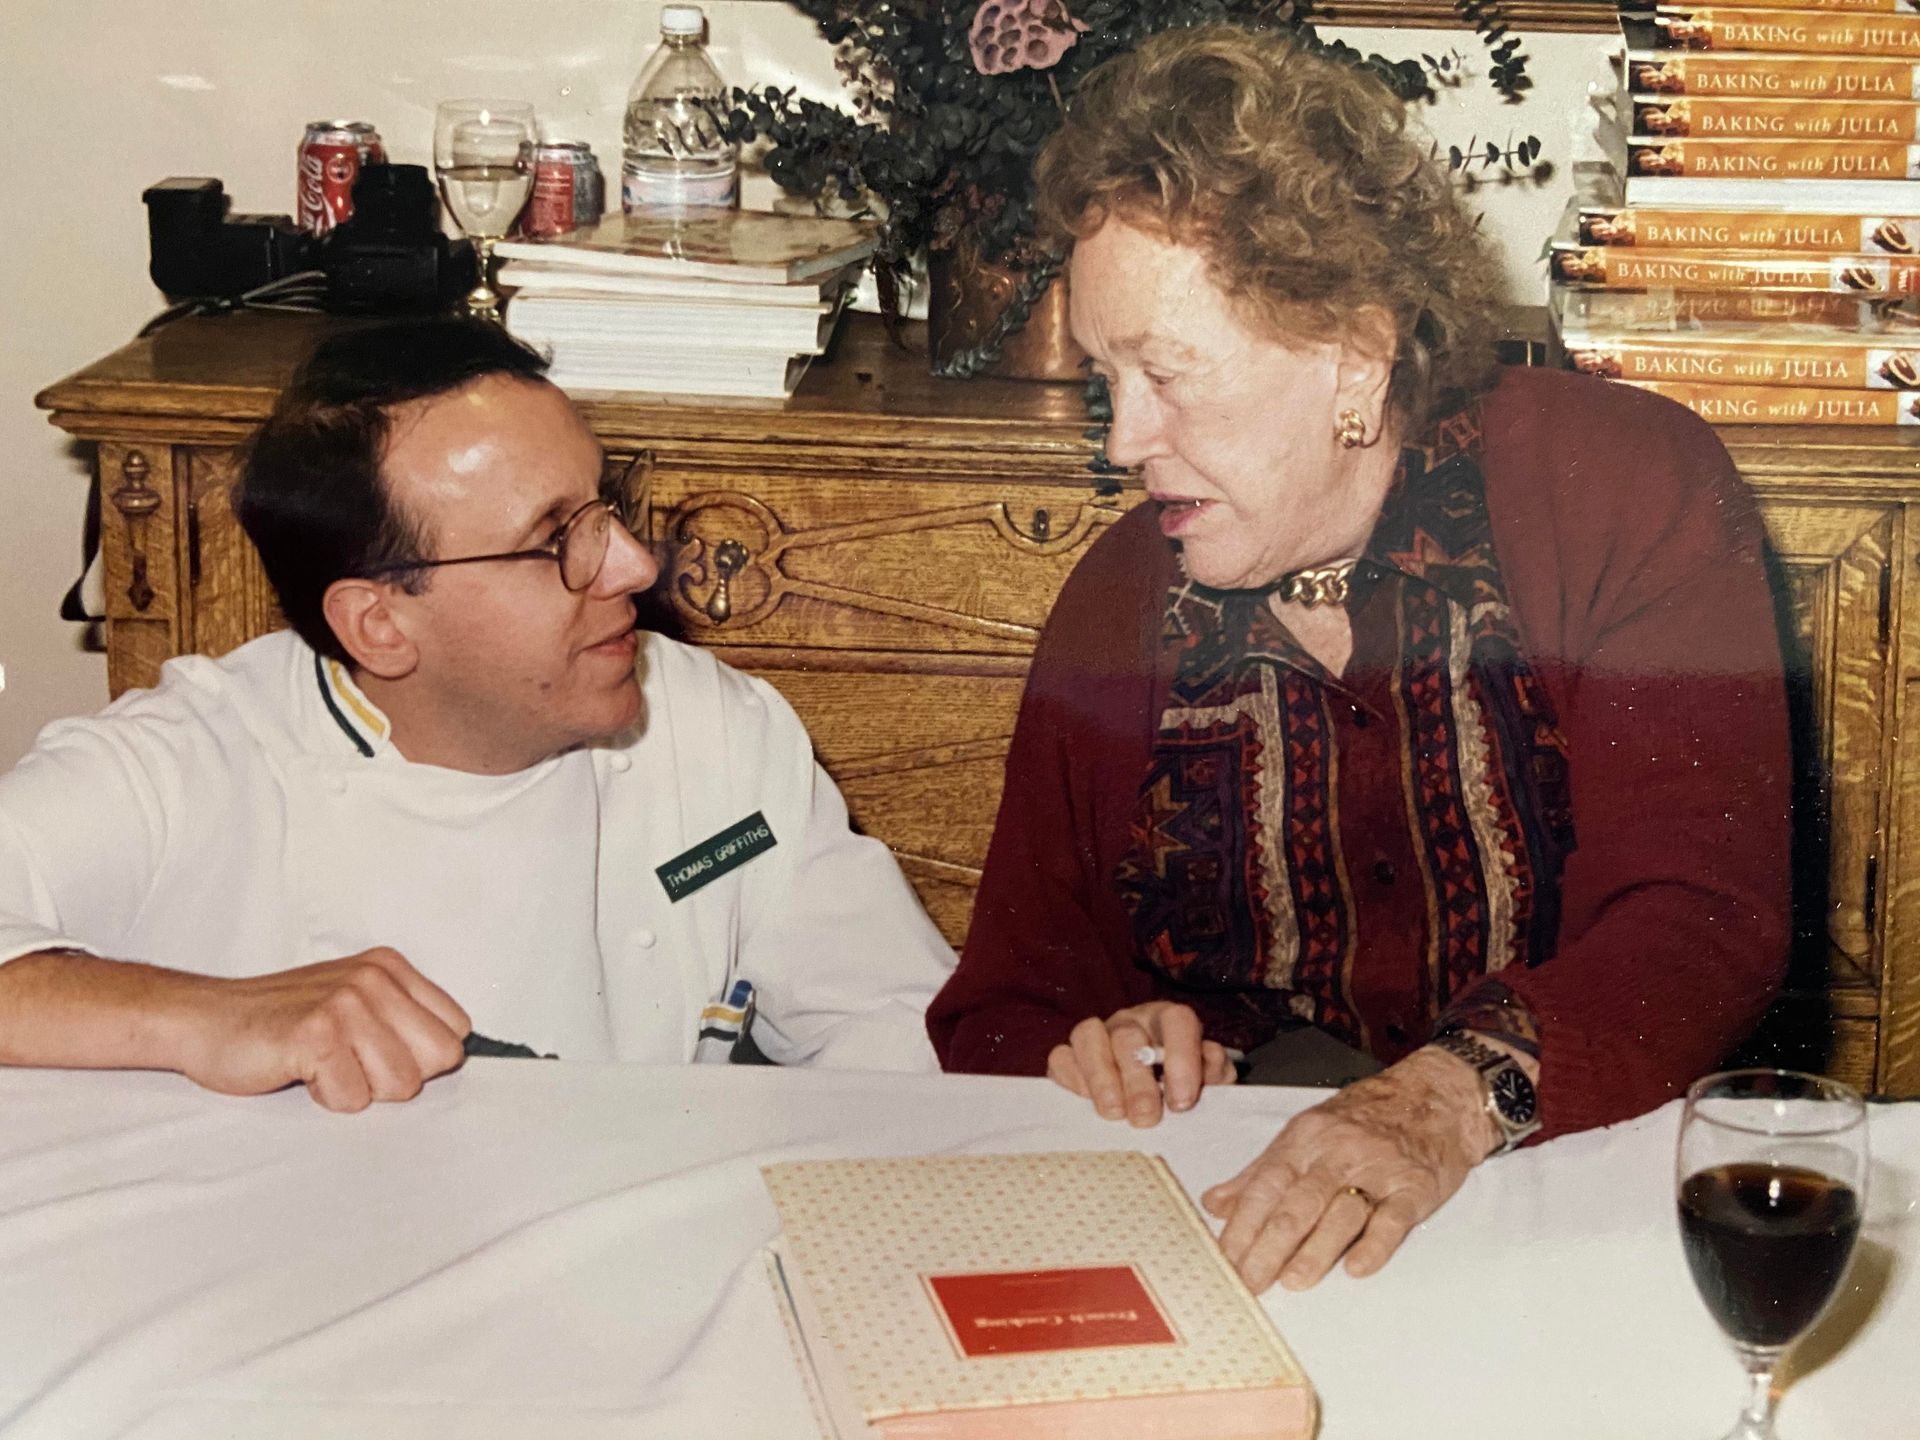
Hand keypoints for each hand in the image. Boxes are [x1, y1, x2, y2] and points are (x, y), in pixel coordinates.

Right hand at [178, 948, 470, 1111]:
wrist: (205, 1020)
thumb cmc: (282, 1021)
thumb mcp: (355, 1003)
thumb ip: (403, 1020)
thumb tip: (453, 1054)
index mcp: (390, 968)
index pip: (456, 1030)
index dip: (421, 1057)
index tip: (379, 1054)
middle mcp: (374, 979)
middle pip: (440, 1059)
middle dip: (398, 1077)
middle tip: (349, 1062)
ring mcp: (346, 1003)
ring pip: (401, 1084)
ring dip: (359, 1088)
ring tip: (324, 1064)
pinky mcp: (317, 1033)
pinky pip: (354, 1098)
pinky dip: (327, 1097)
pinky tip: (302, 1071)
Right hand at [1046, 1001, 1236, 1126]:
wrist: (1153, 1099)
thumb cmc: (1181, 1088)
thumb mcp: (1208, 1081)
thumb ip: (1214, 1072)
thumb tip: (1210, 1063)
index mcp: (1169, 1021)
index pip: (1177, 1020)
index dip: (1182, 1057)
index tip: (1183, 1102)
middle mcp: (1131, 1021)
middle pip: (1129, 1036)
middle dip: (1138, 1082)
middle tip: (1148, 1118)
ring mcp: (1097, 1034)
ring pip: (1088, 1035)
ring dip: (1101, 1078)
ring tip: (1114, 1114)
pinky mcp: (1068, 1055)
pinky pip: (1060, 1057)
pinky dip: (1072, 1080)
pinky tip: (1088, 1104)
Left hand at [1200, 1047, 1494, 1291]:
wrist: (1433, 1094)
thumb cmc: (1364, 1116)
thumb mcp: (1306, 1132)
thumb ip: (1260, 1172)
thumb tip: (1215, 1205)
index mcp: (1304, 1139)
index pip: (1265, 1186)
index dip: (1242, 1226)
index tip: (1224, 1261)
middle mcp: (1337, 1153)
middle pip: (1297, 1203)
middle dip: (1268, 1246)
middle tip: (1249, 1283)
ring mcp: (1378, 1169)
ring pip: (1341, 1212)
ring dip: (1315, 1250)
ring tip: (1292, 1282)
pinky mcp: (1415, 1186)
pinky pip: (1393, 1218)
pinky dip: (1375, 1245)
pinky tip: (1356, 1268)